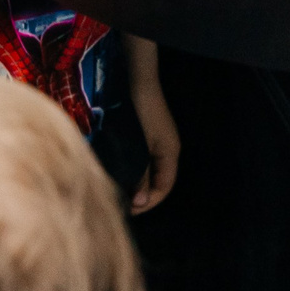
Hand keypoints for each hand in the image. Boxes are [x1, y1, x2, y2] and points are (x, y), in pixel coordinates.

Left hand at [126, 38, 177, 213]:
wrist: (137, 80)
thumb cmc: (139, 111)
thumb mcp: (139, 146)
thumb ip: (140, 173)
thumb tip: (140, 202)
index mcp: (170, 153)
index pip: (164, 187)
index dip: (149, 202)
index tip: (129, 210)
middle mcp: (167, 149)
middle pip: (159, 181)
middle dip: (142, 196)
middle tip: (121, 206)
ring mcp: (158, 141)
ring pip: (150, 171)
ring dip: (137, 183)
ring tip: (119, 193)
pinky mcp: (147, 135)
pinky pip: (144, 161)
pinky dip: (134, 171)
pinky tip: (120, 173)